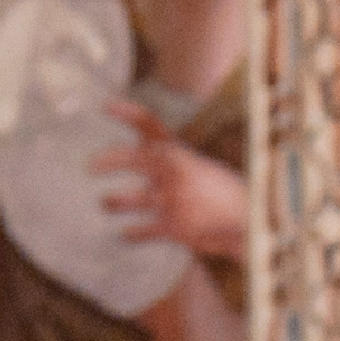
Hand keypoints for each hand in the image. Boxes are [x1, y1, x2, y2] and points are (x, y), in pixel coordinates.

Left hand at [92, 99, 249, 257]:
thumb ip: (173, 160)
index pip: (149, 124)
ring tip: (105, 203)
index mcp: (181, 152)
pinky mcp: (174, 226)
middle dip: (108, 161)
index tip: (105, 106)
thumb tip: (146, 153)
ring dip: (114, 202)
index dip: (126, 113)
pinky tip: (124, 235)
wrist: (250, 221)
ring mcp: (173, 198)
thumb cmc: (224, 194)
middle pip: (132, 158)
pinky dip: (131, 234)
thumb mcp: (201, 167)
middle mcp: (174, 170)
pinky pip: (143, 230)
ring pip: (131, 199)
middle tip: (89, 167)